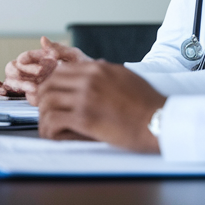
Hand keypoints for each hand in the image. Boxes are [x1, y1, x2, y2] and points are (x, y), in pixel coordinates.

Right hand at [1, 37, 88, 104]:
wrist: (100, 93)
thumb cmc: (90, 74)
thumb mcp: (77, 58)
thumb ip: (60, 49)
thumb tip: (43, 39)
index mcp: (42, 60)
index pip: (24, 57)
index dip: (23, 58)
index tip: (24, 60)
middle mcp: (36, 73)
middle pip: (13, 69)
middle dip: (19, 71)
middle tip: (33, 72)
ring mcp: (36, 86)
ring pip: (15, 83)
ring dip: (21, 83)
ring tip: (33, 85)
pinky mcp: (39, 100)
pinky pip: (27, 97)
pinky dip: (28, 94)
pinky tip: (36, 93)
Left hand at [37, 60, 164, 152]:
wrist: (161, 121)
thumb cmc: (149, 103)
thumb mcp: (126, 77)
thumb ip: (106, 72)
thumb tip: (95, 69)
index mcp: (98, 69)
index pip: (61, 71)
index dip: (51, 85)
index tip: (50, 96)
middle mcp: (89, 80)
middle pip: (50, 84)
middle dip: (43, 100)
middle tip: (45, 112)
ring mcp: (85, 98)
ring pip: (47, 102)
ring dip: (44, 116)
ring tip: (49, 127)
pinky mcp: (85, 118)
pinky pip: (54, 120)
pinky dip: (49, 129)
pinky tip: (54, 136)